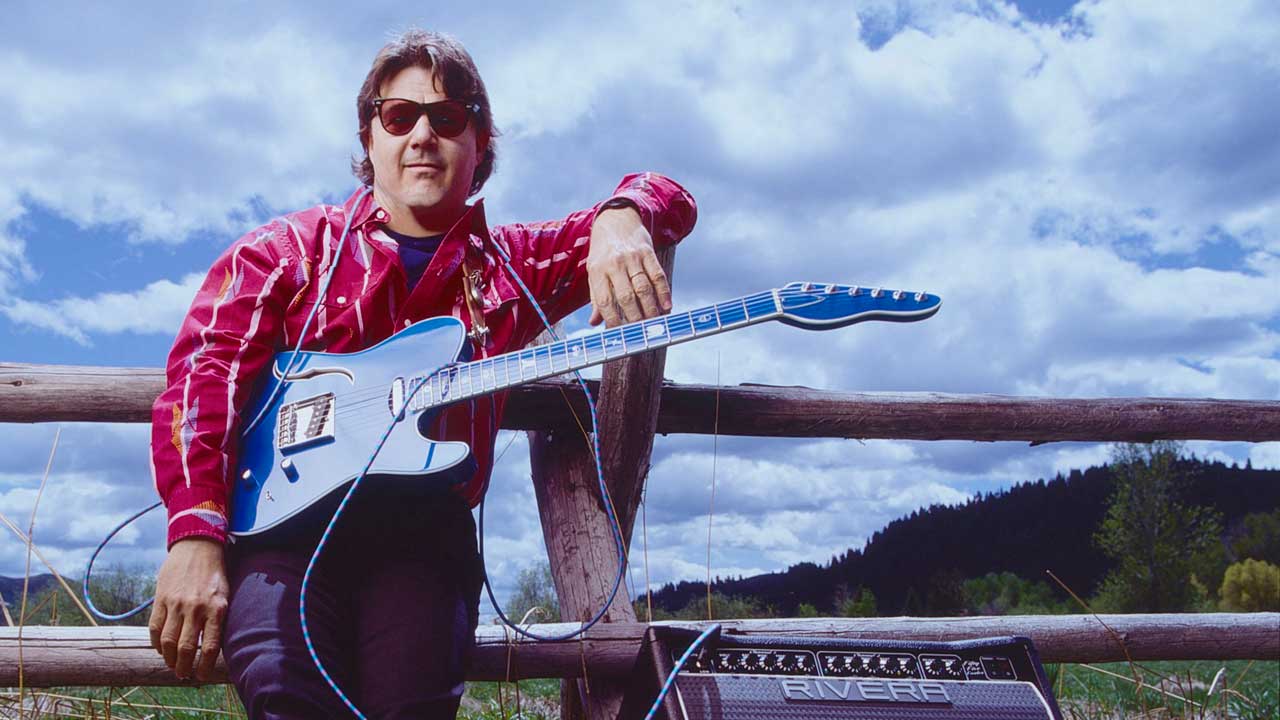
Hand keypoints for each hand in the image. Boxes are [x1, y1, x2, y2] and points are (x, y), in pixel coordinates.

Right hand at [149, 537, 228, 680]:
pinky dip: (156, 643)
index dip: (204, 667)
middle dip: (183, 668)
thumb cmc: (215, 573)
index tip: (202, 677)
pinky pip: (155, 628)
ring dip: (168, 659)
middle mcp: (196, 608)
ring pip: (168, 642)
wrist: (198, 545)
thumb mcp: (225, 595)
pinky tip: (160, 649)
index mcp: (217, 609)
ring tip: (172, 665)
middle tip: (183, 675)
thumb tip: (214, 646)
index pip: (210, 647)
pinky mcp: (161, 598)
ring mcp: (176, 604)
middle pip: (186, 649)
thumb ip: (218, 619)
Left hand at [586, 206, 671, 326]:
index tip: (619, 333)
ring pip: (644, 287)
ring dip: (651, 308)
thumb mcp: (594, 270)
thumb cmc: (603, 251)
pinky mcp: (647, 252)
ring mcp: (632, 257)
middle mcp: (614, 264)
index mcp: (597, 270)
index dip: (612, 319)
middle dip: (635, 317)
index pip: (604, 300)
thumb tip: (595, 322)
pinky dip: (664, 292)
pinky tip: (667, 306)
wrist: (615, 219)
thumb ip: (596, 297)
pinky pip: (657, 275)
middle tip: (641, 332)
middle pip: (626, 296)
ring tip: (655, 322)